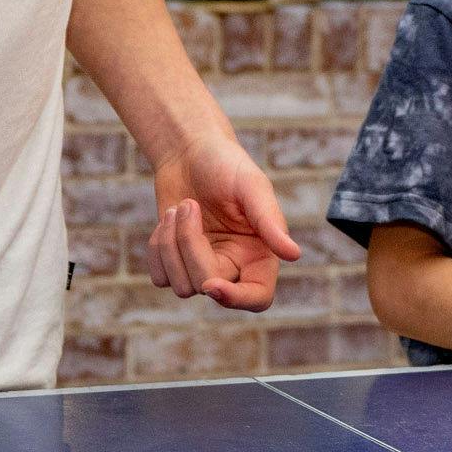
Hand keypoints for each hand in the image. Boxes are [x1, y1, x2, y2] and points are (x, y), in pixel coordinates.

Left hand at [146, 132, 301, 311]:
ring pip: (180, 286)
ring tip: (178, 207)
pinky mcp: (176, 264)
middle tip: (189, 205)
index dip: (235, 299)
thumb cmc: (226, 164)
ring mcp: (202, 267)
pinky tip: (168, 219)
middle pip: (206, 285)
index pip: (257, 298)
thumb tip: (293, 254)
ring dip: (170, 243)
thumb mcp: (251, 186)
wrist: (189, 152)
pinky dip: (157, 248)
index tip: (210, 284)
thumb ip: (270, 221)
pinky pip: (160, 278)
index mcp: (259, 253)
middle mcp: (233, 266)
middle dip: (189, 246)